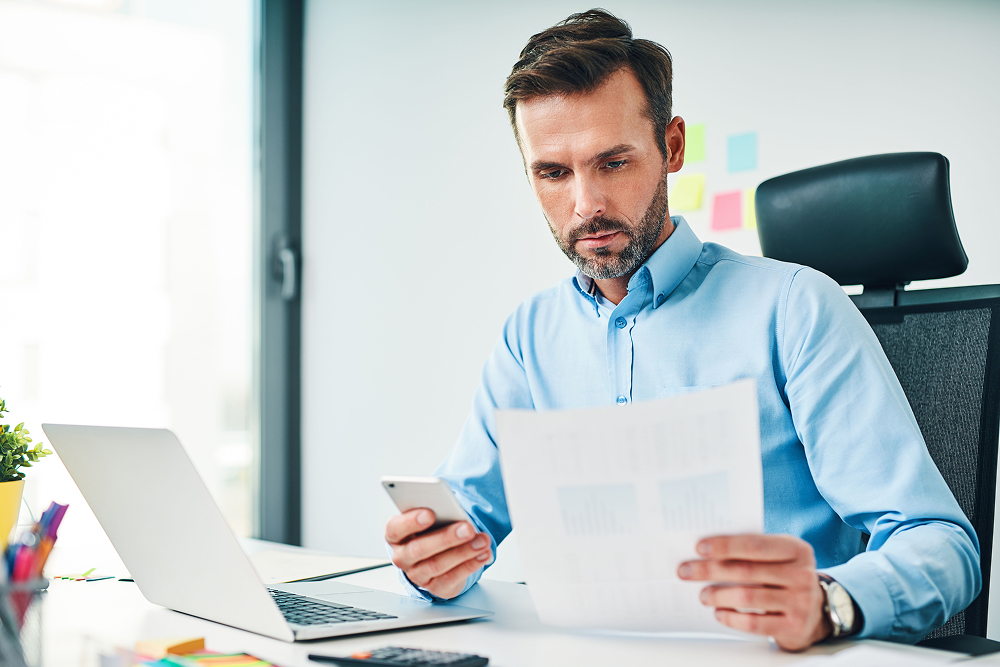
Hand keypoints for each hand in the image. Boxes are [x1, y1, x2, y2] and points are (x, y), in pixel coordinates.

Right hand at [385, 509, 492, 598]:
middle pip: (419, 549)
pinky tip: (482, 554)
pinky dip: (470, 565)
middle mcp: (402, 556)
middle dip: (446, 538)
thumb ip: (436, 513)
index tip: (430, 513)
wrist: (437, 555)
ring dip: (463, 552)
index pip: (396, 529)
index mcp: (396, 535)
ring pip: (437, 565)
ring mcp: (417, 575)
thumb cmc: (432, 530)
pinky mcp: (435, 588)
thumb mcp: (431, 518)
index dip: (411, 521)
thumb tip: (453, 511)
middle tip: (468, 528)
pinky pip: (451, 578)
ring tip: (482, 540)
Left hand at [677, 534, 830, 650]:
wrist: (818, 610)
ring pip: (748, 597)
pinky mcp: (795, 627)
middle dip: (710, 570)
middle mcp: (802, 574)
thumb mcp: (779, 556)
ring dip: (718, 596)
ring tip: (703, 595)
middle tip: (686, 571)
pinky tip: (719, 613)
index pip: (755, 545)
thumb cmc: (785, 576)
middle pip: (746, 571)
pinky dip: (732, 618)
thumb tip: (706, 550)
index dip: (725, 545)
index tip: (699, 548)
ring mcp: (801, 602)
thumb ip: (752, 550)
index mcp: (796, 549)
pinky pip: (754, 623)